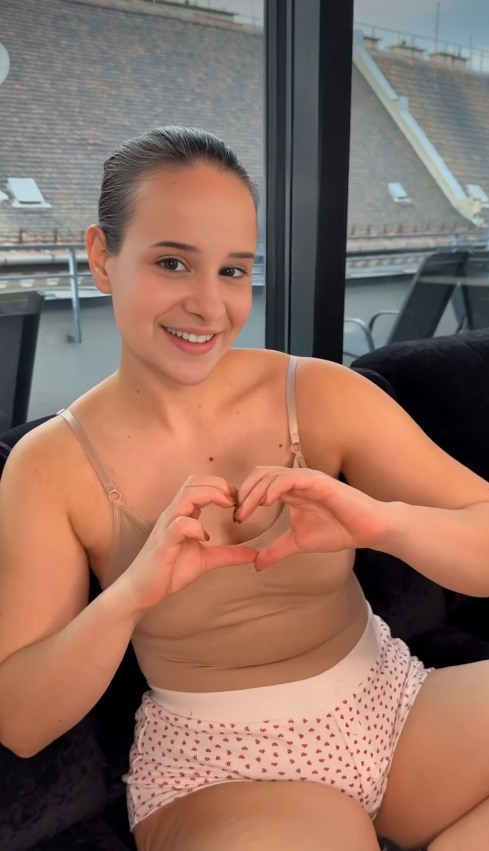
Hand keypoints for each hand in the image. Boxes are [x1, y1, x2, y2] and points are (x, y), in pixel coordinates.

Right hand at [121, 476, 256, 611]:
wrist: (142, 591)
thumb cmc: (169, 571)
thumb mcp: (205, 560)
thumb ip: (228, 554)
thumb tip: (254, 554)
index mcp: (182, 514)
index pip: (199, 484)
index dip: (222, 486)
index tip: (240, 500)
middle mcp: (173, 515)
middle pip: (194, 482)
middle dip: (219, 485)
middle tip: (237, 501)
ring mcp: (167, 527)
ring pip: (186, 495)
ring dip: (211, 495)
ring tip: (228, 508)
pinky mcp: (163, 543)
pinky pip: (179, 524)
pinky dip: (195, 526)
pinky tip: (205, 537)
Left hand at [236, 466, 388, 570]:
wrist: (367, 530)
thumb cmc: (337, 530)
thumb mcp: (298, 542)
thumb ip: (276, 550)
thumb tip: (256, 566)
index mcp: (290, 491)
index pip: (259, 484)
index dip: (244, 497)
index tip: (235, 519)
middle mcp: (296, 480)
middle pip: (260, 474)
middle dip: (244, 493)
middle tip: (236, 515)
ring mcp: (307, 479)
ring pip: (272, 474)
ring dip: (254, 492)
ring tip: (245, 512)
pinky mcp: (319, 482)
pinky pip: (291, 478)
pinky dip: (275, 487)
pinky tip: (266, 503)